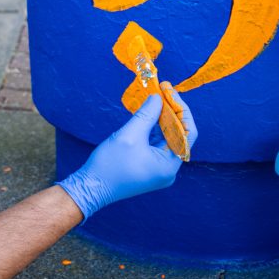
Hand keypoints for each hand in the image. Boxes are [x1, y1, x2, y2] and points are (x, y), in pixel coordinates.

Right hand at [57, 92, 197, 220]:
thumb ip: (146, 115)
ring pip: (166, 139)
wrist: (91, 187)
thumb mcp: (129, 135)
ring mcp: (158, 168)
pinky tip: (147, 114)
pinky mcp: (148, 166)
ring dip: (161, 119)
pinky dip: (153, 129)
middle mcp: (168, 169)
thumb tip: (158, 98)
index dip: (181, 110)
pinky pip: (156, 144)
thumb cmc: (110, 164)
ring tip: (154, 99)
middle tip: (161, 91)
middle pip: (178, 135)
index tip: (169, 91)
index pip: (187, 133)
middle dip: (170, 112)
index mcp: (169, 165)